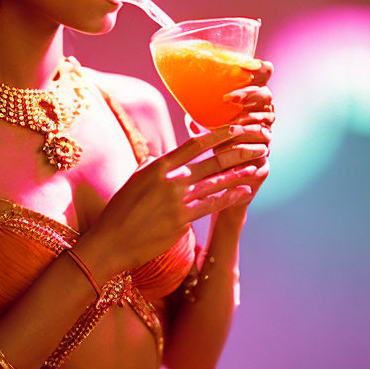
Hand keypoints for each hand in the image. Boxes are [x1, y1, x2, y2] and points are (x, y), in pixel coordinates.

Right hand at [92, 122, 270, 271]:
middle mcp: (170, 180)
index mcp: (158, 166)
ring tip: (257, 165)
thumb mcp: (133, 180)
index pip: (194, 144)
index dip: (218, 135)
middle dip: (238, 152)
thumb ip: (149, 166)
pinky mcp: (182, 220)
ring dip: (239, 173)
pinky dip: (230, 197)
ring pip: (216, 183)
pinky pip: (212, 205)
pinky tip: (244, 192)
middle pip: (211, 161)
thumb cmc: (120, 210)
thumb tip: (159, 156)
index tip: (235, 128)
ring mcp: (177, 200)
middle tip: (257, 145)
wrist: (112, 241)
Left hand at [213, 59, 274, 216]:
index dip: (261, 71)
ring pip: (264, 127)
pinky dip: (245, 151)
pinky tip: (232, 151)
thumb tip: (187, 107)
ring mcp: (265, 143)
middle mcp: (262, 122)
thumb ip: (199, 117)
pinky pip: (260, 155)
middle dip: (250, 96)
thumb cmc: (211, 153)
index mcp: (250, 107)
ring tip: (230, 127)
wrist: (218, 191)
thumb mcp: (202, 131)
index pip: (262, 82)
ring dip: (246, 125)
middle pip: (267, 100)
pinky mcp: (263, 166)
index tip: (250, 63)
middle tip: (229, 98)